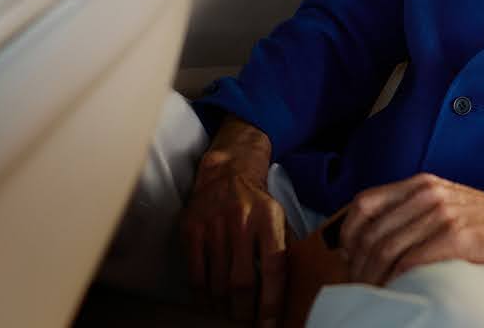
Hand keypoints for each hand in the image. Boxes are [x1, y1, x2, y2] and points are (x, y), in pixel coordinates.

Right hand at [179, 118, 286, 325]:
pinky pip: (195, 274)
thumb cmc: (257, 201)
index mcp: (269, 218)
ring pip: (218, 282)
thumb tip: (291, 289)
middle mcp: (242, 220)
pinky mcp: (191, 229)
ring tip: (229, 314)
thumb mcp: (278, 217)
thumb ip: (283, 247)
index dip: (271, 302)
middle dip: (245, 311)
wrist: (226, 170)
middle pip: (243, 281)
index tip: (270, 325)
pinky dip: (202, 296)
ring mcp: (214, 224)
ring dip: (224, 307)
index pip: (274, 267)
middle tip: (247, 322)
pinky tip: (209, 302)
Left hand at [338, 173, 483, 285]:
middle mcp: (428, 194)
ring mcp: (443, 215)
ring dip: (373, 279)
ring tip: (374, 294)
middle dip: (358, 266)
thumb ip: (414, 213)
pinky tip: (397, 291)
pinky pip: (412, 262)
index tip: (347, 258)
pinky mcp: (458, 238)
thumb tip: (374, 241)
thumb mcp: (446, 205)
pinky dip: (397, 281)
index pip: (364, 205)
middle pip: (371, 234)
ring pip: (387, 250)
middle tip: (358, 287)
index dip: (348, 234)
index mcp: (421, 184)